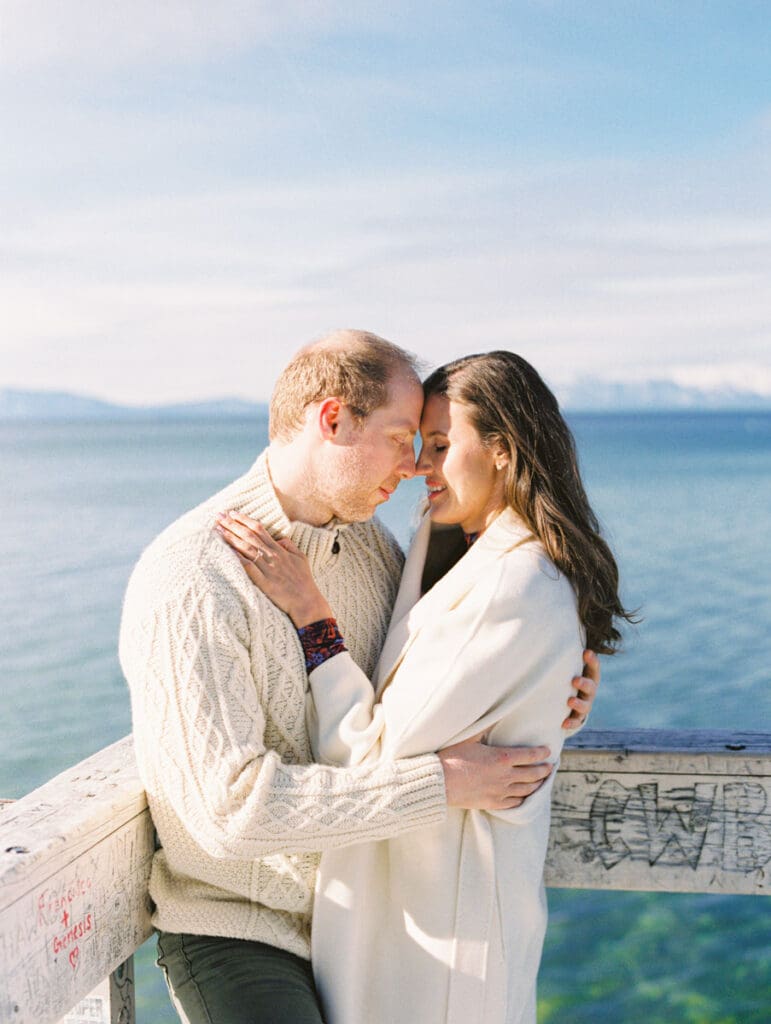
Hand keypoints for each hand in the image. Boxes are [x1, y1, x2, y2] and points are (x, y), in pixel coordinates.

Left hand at [214, 511, 332, 626]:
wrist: (306, 602)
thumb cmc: (304, 580)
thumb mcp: (301, 557)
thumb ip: (289, 545)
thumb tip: (278, 538)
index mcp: (279, 550)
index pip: (259, 529)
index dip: (244, 520)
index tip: (232, 513)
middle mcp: (272, 556)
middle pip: (249, 536)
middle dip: (232, 524)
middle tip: (218, 516)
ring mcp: (268, 569)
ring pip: (246, 549)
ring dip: (231, 538)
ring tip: (217, 529)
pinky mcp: (264, 583)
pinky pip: (249, 568)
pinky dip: (238, 558)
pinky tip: (227, 551)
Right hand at [438, 733, 551, 810]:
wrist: (439, 782)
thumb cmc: (452, 757)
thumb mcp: (469, 737)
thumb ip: (485, 727)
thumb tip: (494, 714)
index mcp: (502, 758)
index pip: (529, 755)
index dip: (541, 753)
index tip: (548, 751)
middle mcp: (505, 776)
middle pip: (532, 774)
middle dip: (544, 770)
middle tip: (550, 767)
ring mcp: (500, 792)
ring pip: (526, 790)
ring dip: (537, 785)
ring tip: (542, 781)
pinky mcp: (492, 803)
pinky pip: (514, 803)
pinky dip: (523, 799)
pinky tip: (525, 796)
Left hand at [562, 649, 599, 730]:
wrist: (570, 701)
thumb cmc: (567, 676)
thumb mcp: (569, 667)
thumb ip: (564, 656)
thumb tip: (548, 632)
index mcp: (589, 676)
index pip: (594, 668)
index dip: (592, 661)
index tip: (586, 652)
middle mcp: (590, 691)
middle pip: (591, 686)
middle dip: (584, 683)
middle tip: (575, 680)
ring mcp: (585, 704)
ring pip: (585, 705)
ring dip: (578, 703)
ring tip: (569, 701)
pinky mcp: (577, 717)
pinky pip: (576, 721)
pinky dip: (571, 723)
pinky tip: (563, 724)